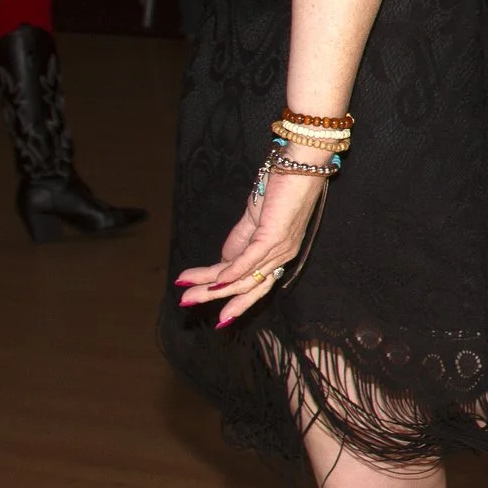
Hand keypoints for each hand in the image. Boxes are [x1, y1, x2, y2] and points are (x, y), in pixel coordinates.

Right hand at [175, 166, 328, 327]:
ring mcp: (279, 248)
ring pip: (243, 277)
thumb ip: (239, 243)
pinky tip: (214, 281)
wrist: (301, 167)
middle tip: (186, 304)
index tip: (220, 320)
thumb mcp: (254, 221)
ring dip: (211, 287)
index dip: (238, 303)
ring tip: (187, 294)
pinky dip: (231, 272)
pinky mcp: (274, 236)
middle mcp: (282, 257)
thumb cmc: (280, 189)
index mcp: (278, 255)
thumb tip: (222, 263)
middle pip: (247, 287)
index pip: (257, 287)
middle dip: (215, 299)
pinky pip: (250, 260)